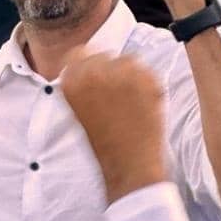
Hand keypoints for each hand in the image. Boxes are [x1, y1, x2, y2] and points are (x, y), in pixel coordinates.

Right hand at [62, 50, 165, 203]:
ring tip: (132, 102)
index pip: (78, 53)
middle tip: (119, 96)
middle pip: (104, 54)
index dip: (90, 64)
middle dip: (112, 70)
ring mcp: (120, 74)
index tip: (99, 75)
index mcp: (72, 80)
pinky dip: (149, 84)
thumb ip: (81, 82)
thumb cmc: (104, 143)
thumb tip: (93, 63)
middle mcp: (93, 72)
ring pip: (127, 60)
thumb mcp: (78, 108)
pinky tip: (144, 104)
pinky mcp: (145, 79)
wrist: (129, 167)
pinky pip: (147, 72)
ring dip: (131, 75)